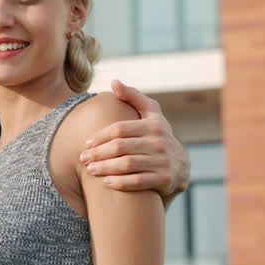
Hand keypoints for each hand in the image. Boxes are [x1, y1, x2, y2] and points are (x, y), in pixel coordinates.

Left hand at [80, 80, 189, 205]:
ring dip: (105, 168)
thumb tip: (114, 81)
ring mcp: (163, 161)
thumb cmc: (156, 136)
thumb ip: (133, 97)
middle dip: (98, 153)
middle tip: (83, 159)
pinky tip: (106, 183)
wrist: (181, 167)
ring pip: (127, 164)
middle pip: (120, 147)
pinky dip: (120, 182)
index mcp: (153, 124)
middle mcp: (160, 141)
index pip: (119, 129)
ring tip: (90, 170)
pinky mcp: (165, 179)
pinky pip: (138, 181)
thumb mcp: (151, 114)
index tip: (86, 144)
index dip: (100, 137)